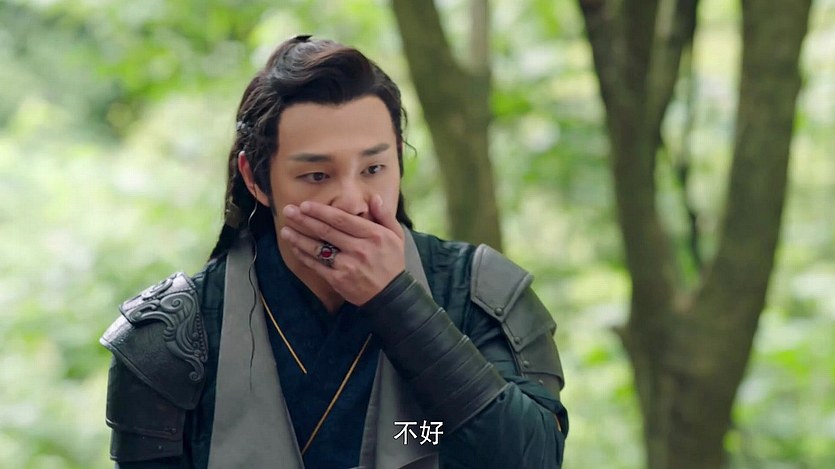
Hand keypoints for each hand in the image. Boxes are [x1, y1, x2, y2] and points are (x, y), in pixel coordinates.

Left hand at [279, 195, 404, 304]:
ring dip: (299, 238)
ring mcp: (347, 265)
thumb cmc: (392, 262)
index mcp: (372, 235)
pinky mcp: (338, 280)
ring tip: (285, 229)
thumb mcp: (396, 236)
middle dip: (304, 220)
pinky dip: (304, 256)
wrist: (391, 295)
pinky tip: (294, 247)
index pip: (342, 219)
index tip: (305, 205)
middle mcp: (359, 248)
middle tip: (288, 211)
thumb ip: (384, 215)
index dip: (321, 211)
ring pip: (318, 248)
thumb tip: (373, 198)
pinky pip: (317, 265)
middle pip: (326, 231)